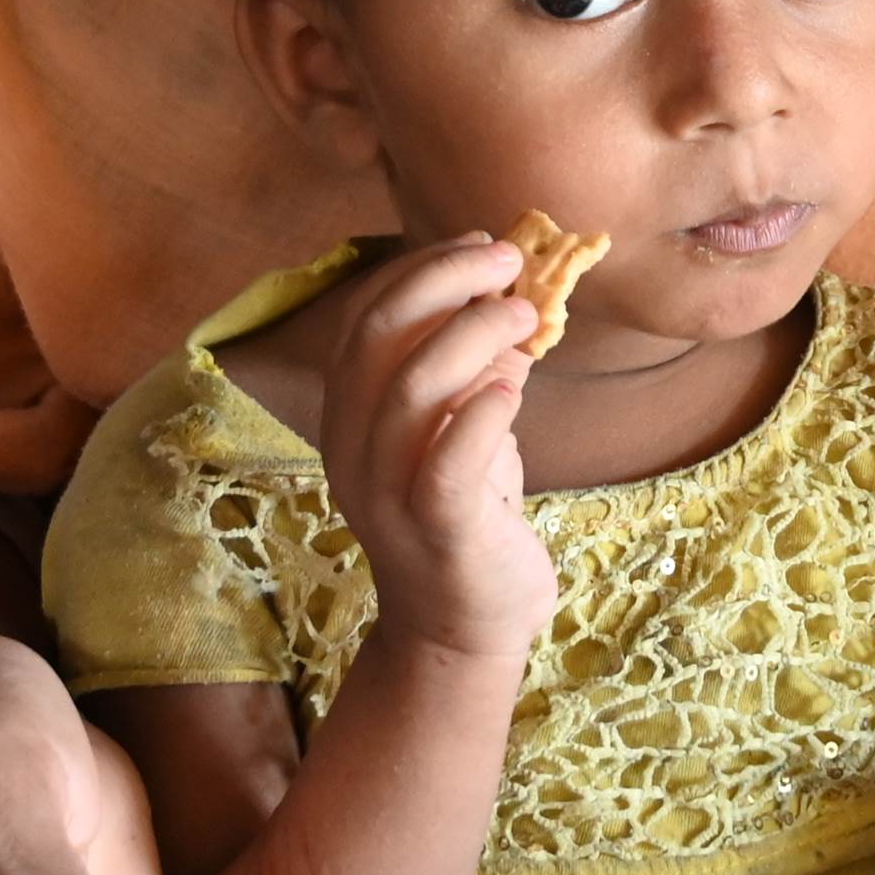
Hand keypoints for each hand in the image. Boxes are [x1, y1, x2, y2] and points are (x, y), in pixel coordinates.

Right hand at [317, 234, 559, 664]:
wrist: (461, 630)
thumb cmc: (466, 517)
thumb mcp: (462, 430)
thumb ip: (472, 371)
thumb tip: (508, 297)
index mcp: (348, 415)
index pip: (363, 318)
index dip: (418, 269)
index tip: (477, 245)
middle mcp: (351, 448)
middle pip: (378, 336)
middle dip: (445, 281)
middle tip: (507, 264)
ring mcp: (386, 491)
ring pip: (412, 388)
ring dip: (474, 334)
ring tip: (525, 316)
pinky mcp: (434, 530)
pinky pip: (446, 461)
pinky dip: (482, 412)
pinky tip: (515, 385)